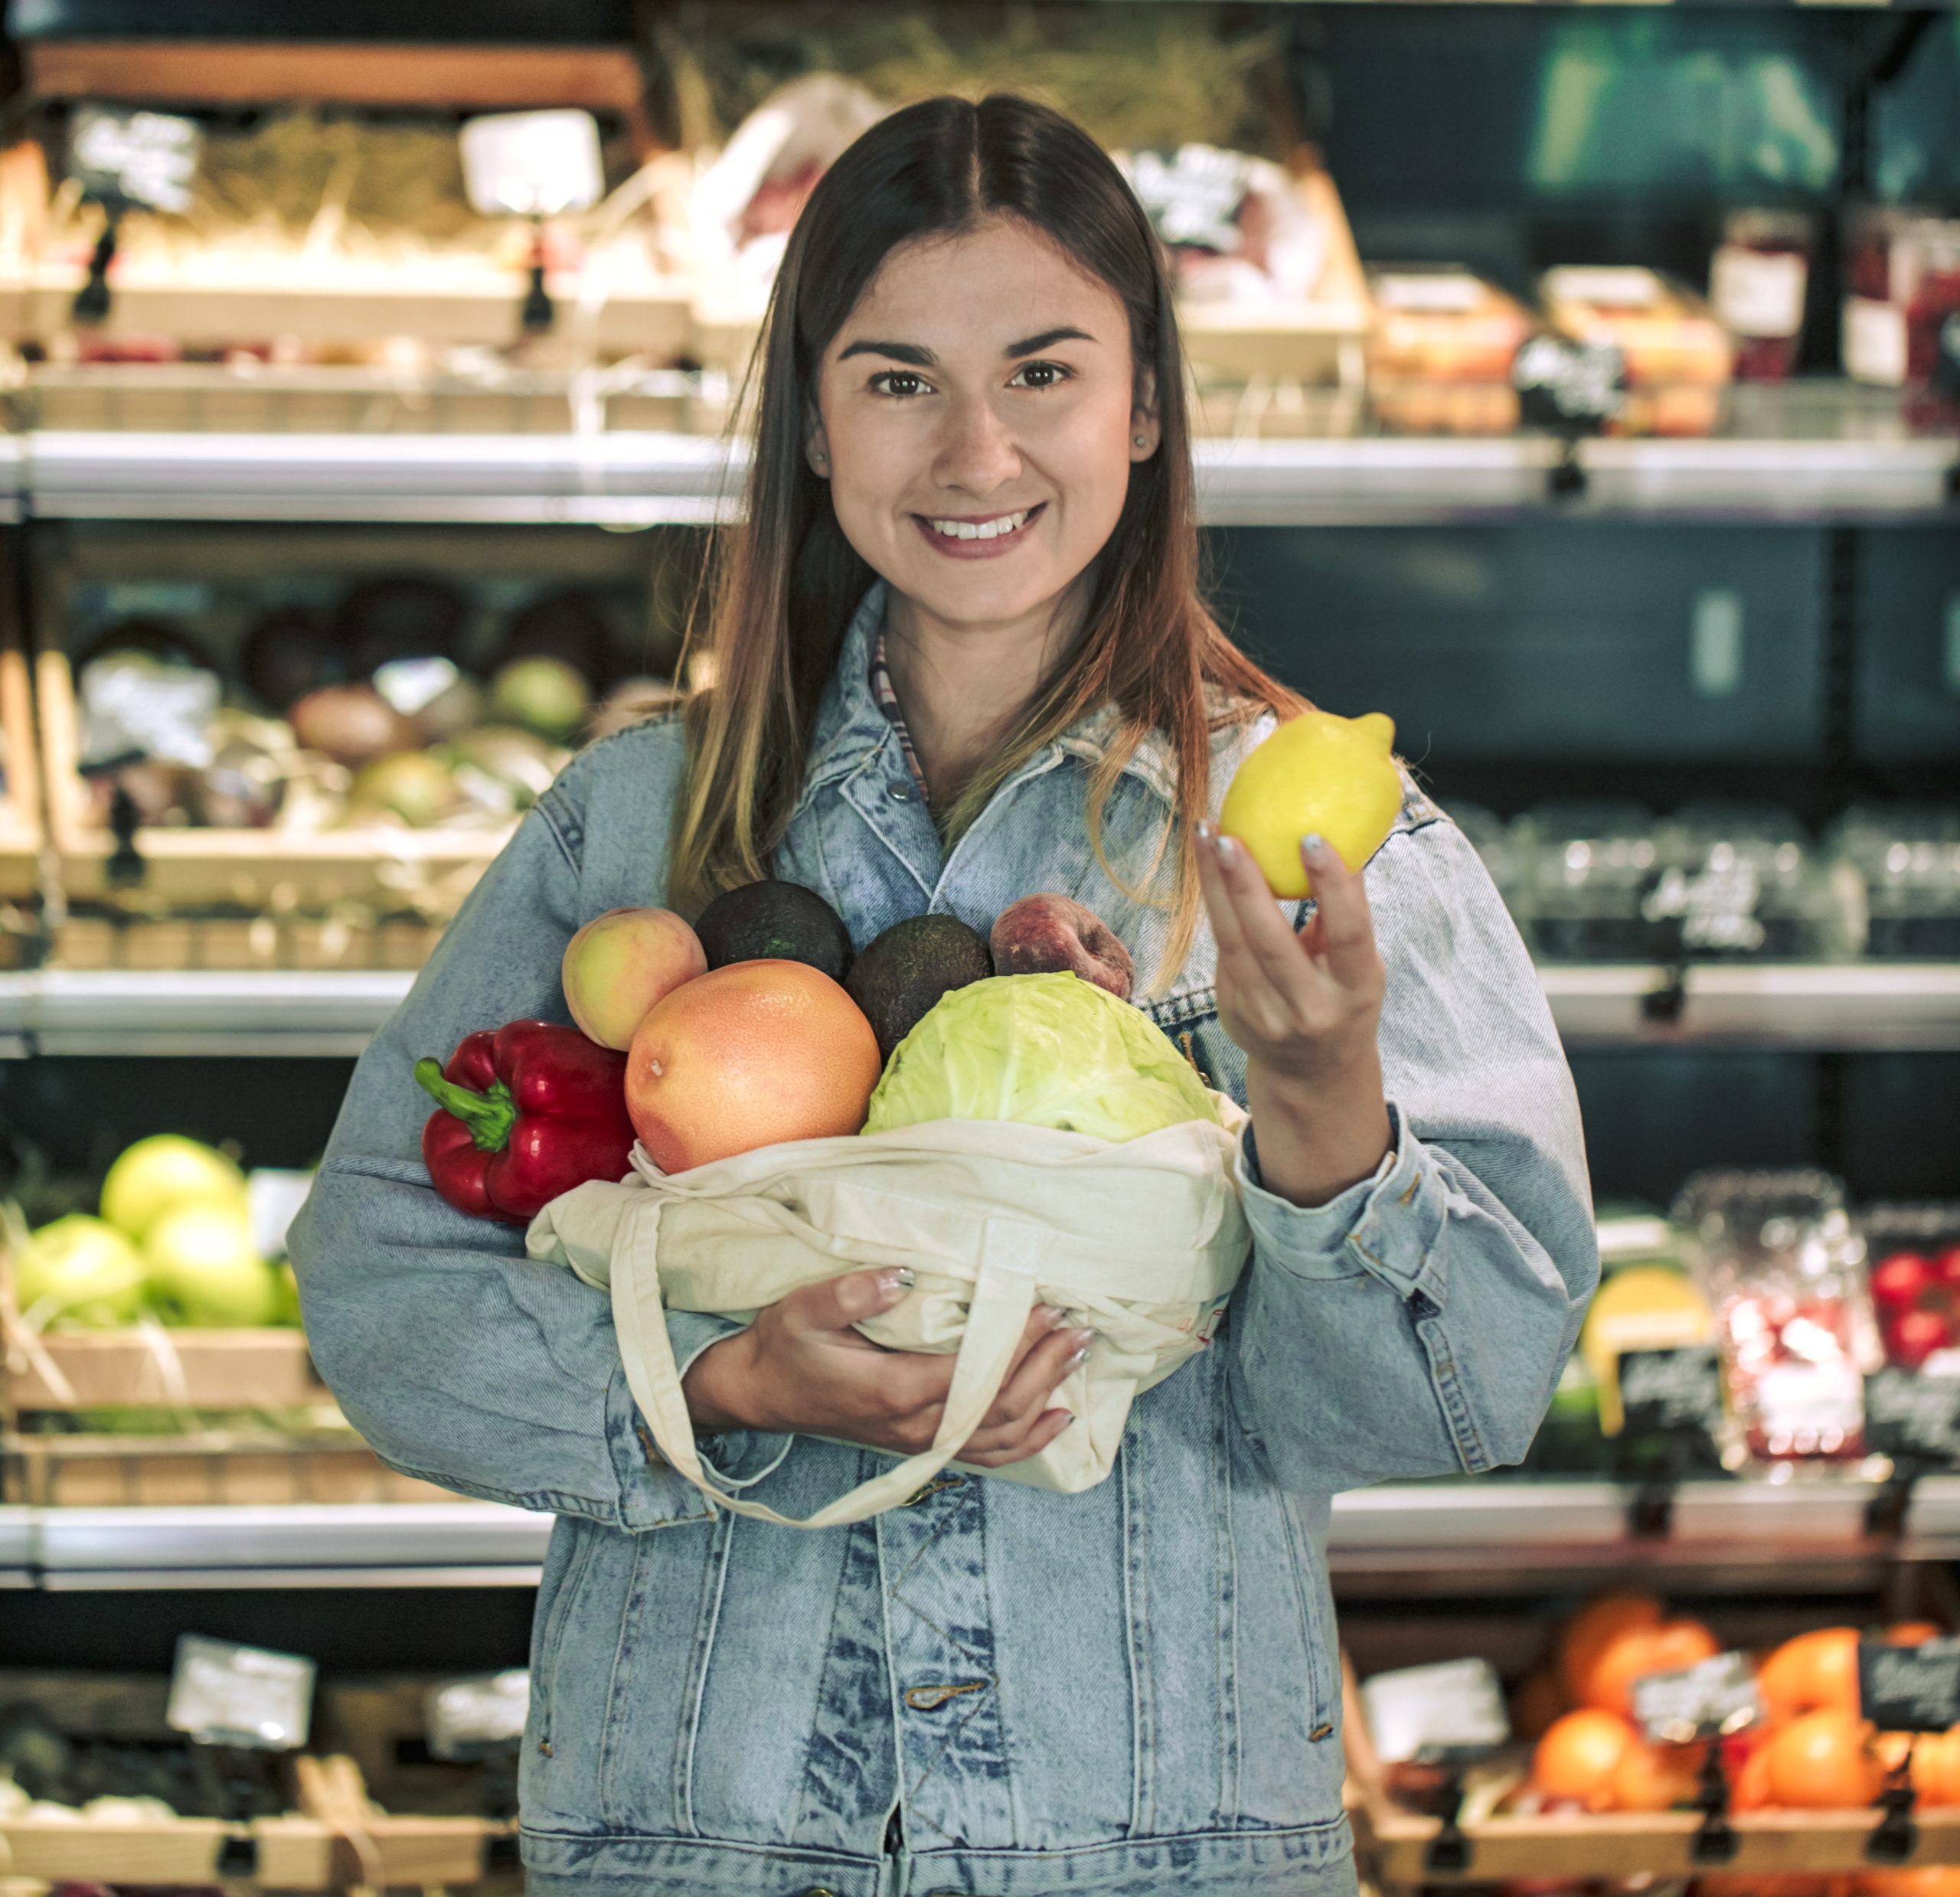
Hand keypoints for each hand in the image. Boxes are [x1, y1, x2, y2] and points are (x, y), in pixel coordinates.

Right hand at [681, 1268, 1090, 1468]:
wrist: (761, 1392)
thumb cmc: (785, 1346)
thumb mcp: (804, 1309)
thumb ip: (852, 1292)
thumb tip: (900, 1275)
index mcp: (894, 1390)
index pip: (976, 1370)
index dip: (1018, 1342)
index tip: (1049, 1308)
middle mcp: (916, 1425)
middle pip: (1002, 1404)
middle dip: (1046, 1365)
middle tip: (1079, 1327)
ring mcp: (921, 1442)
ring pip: (1002, 1432)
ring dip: (1046, 1394)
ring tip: (1078, 1356)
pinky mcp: (922, 1445)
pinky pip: (988, 1453)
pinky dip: (1029, 1439)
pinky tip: (1057, 1418)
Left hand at [1196, 825, 1385, 1081]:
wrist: (1312, 1074)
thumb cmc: (1341, 1000)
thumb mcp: (1360, 969)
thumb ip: (1346, 918)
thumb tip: (1336, 840)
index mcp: (1355, 990)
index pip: (1348, 934)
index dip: (1332, 887)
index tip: (1312, 838)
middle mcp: (1309, 1008)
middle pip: (1271, 941)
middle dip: (1247, 884)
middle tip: (1229, 836)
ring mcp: (1265, 1016)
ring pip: (1233, 944)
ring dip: (1215, 886)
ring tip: (1205, 835)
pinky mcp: (1233, 1012)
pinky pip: (1222, 952)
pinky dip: (1215, 906)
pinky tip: (1207, 869)